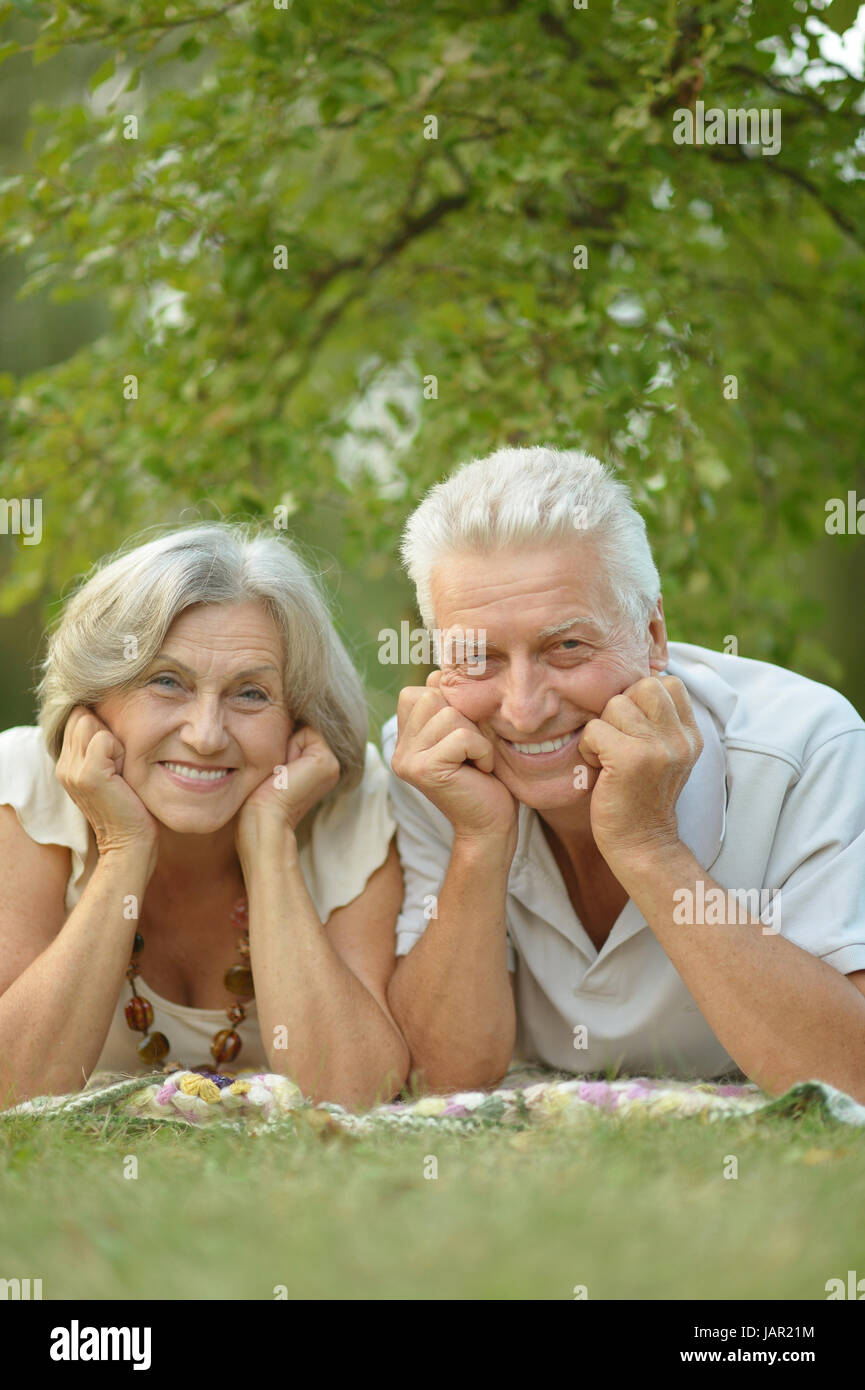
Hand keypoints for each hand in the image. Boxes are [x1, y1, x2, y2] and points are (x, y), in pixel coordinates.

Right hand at [55, 706, 158, 867]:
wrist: (130, 842)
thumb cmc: (129, 805)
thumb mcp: (110, 770)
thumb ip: (100, 745)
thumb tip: (106, 714)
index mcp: (66, 763)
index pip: (77, 716)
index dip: (101, 727)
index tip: (114, 758)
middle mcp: (63, 765)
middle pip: (82, 715)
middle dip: (106, 731)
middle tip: (118, 766)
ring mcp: (71, 769)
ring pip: (91, 723)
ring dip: (114, 741)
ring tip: (120, 771)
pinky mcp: (87, 774)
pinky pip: (104, 739)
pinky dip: (119, 752)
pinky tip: (122, 776)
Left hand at [236, 726, 340, 861]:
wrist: (263, 822)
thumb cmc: (258, 801)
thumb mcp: (272, 767)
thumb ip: (283, 747)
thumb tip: (277, 721)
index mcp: (318, 768)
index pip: (298, 732)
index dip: (281, 743)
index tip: (274, 771)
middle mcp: (330, 765)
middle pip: (301, 728)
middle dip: (284, 743)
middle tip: (276, 773)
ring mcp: (332, 763)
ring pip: (304, 729)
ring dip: (285, 745)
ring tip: (279, 773)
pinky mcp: (327, 761)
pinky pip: (306, 732)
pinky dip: (290, 746)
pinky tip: (284, 771)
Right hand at [392, 670, 517, 845]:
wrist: (491, 826)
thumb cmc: (487, 778)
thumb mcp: (468, 731)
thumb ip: (451, 703)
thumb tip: (442, 669)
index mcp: (407, 736)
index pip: (421, 689)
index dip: (453, 704)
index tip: (465, 739)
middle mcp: (400, 747)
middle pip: (433, 696)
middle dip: (465, 718)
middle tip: (472, 752)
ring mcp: (407, 760)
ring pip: (449, 714)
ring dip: (476, 736)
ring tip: (476, 761)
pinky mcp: (422, 770)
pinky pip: (461, 736)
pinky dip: (481, 750)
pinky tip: (479, 771)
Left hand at [578, 676, 702, 871]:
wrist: (642, 845)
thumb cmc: (640, 797)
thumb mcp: (662, 755)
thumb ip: (656, 721)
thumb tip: (632, 683)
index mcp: (690, 734)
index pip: (668, 683)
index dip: (641, 697)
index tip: (632, 727)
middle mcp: (680, 738)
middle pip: (644, 685)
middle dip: (622, 706)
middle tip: (617, 739)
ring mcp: (658, 748)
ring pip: (616, 704)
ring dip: (602, 728)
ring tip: (607, 756)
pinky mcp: (632, 759)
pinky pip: (595, 728)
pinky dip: (588, 747)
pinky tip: (598, 769)